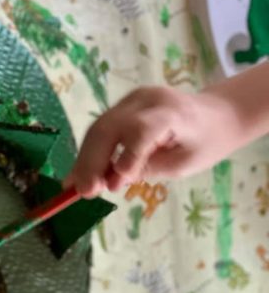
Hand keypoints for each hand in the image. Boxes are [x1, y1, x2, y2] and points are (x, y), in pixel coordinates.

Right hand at [64, 86, 243, 197]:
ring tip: (77, 188)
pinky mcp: (121, 106)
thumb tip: (111, 181)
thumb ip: (148, 169)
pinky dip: (89, 154)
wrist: (215, 114)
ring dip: (84, 160)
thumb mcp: (183, 164)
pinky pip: (99, 130)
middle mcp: (146, 100)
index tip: (112, 185)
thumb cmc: (205, 143)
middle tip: (84, 192)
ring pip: (97, 129)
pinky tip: (79, 175)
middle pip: (109, 128)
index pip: (142, 129)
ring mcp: (130, 100)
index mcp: (173, 112)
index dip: (125, 155)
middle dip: (91, 162)